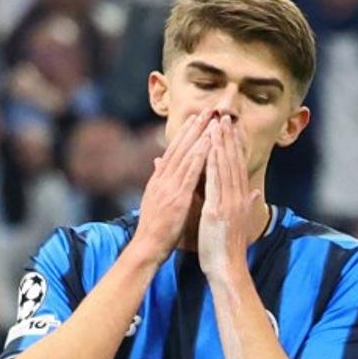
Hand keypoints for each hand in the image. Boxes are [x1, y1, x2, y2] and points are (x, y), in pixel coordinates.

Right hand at [129, 110, 213, 264]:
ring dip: (199, 136)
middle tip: (206, 110)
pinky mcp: (177, 197)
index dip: (185, 135)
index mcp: (158, 181)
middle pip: (179, 148)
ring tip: (210, 120)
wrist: (147, 248)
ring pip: (185, 155)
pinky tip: (209, 143)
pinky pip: (190, 172)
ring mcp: (168, 187)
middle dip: (193, 128)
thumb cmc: (154, 230)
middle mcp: (162, 179)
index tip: (195, 119)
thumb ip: (158, 182)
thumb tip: (158, 164)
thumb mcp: (154, 201)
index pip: (173, 152)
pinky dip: (200, 155)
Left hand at [199, 116, 259, 278]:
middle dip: (229, 138)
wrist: (228, 268)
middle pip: (234, 162)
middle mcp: (239, 197)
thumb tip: (254, 193)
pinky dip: (211, 163)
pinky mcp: (218, 210)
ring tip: (216, 124)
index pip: (239, 167)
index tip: (231, 128)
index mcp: (242, 199)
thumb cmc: (229, 249)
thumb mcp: (240, 222)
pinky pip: (214, 182)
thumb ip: (247, 205)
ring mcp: (229, 203)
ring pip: (225, 167)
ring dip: (220, 144)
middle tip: (224, 116)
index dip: (236, 146)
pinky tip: (207, 149)